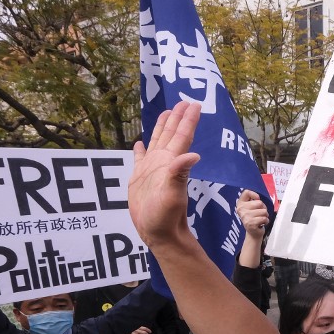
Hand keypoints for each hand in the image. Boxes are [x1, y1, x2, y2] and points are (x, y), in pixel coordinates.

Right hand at [129, 102, 201, 248]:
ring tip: (166, 112)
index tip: (194, 104)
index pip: (182, 136)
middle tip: (184, 101)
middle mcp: (163, 162)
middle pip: (172, 134)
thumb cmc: (166, 216)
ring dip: (162, 127)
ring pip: (157, 141)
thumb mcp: (173, 194)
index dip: (188, 120)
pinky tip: (139, 144)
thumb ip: (179, 173)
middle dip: (177, 117)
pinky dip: (140, 150)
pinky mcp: (139, 178)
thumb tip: (193, 154)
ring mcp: (151, 169)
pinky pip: (139, 159)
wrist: (158, 232)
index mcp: (171, 162)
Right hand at [236, 190, 269, 241]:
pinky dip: (266, 221)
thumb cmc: (254, 218)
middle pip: (259, 202)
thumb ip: (253, 200)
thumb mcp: (251, 208)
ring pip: (263, 211)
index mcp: (240, 204)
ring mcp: (245, 216)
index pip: (246, 192)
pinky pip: (264, 218)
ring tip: (260, 219)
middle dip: (263, 208)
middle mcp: (241, 209)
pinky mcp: (251, 223)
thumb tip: (258, 196)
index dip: (255, 195)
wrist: (253, 233)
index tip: (257, 199)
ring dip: (265, 215)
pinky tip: (261, 223)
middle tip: (260, 213)